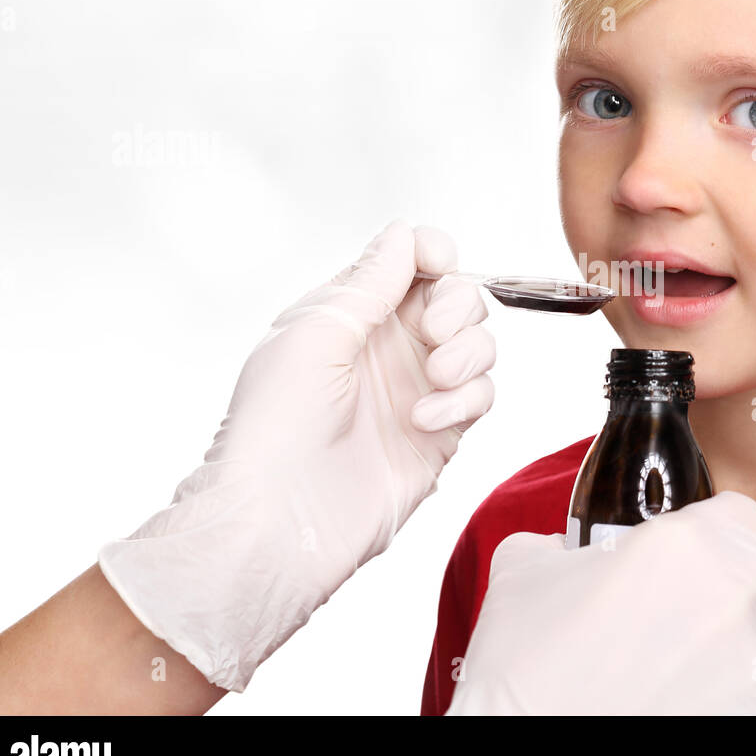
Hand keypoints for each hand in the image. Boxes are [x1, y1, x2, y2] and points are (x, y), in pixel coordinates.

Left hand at [98, 219, 494, 691]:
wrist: (280, 520)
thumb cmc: (273, 428)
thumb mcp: (316, 332)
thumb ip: (369, 282)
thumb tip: (403, 235)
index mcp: (350, 313)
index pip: (411, 261)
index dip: (433, 253)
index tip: (437, 264)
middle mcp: (387, 347)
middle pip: (458, 296)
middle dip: (458, 304)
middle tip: (433, 333)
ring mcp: (416, 390)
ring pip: (479, 344)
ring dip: (467, 353)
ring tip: (434, 380)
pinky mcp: (440, 434)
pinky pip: (482, 396)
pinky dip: (465, 400)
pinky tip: (425, 421)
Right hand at [446, 491, 755, 714]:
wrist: (519, 742)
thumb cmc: (522, 664)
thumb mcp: (523, 571)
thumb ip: (563, 545)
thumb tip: (566, 552)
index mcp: (688, 545)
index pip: (747, 513)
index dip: (722, 532)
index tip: (698, 555)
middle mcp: (735, 599)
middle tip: (716, 603)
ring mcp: (753, 669)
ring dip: (722, 655)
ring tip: (656, 679)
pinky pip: (748, 703)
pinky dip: (715, 706)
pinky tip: (665, 710)